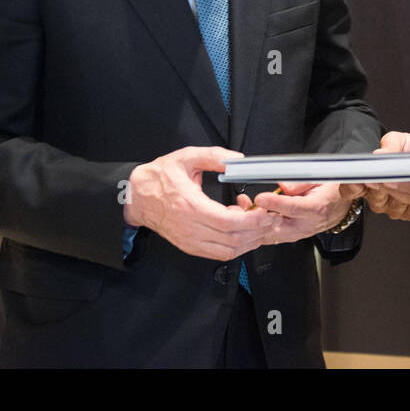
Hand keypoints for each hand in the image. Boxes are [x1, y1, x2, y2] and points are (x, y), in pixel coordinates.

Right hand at [124, 146, 279, 260]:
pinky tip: (243, 231)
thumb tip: (238, 159)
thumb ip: (214, 156)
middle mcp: (190, 228)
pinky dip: (236, 246)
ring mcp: (190, 240)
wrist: (138, 197)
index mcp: (190, 205)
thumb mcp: (186, 157)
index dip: (252, 221)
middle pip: (232, 240)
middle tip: (271, 217)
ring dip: (250, 241)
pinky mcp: (190, 246)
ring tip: (259, 224)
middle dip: (258, 231)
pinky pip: (219, 254)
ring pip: (228, 251)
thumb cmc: (160, 177)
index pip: (228, 223)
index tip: (267, 212)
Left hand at [251, 182, 352, 243]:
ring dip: (255, 228)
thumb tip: (283, 186)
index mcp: (317, 208)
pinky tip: (247, 224)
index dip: (275, 204)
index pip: (293, 208)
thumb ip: (301, 182)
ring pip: (272, 236)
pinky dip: (258, 233)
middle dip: (258, 220)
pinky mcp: (292, 237)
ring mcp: (299, 233)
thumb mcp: (321, 178)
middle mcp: (307, 225)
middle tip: (243, 209)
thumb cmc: (332, 190)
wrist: (342, 204)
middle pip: (279, 227)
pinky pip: (272, 238)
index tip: (261, 198)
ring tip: (241, 214)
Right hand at [343, 131, 409, 221]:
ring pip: (393, 207)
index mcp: (369, 177)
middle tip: (394, 176)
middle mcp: (377, 195)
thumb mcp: (400, 140)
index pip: (349, 189)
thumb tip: (379, 154)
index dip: (352, 187)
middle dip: (386, 187)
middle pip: (374, 199)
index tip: (359, 181)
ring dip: (406, 194)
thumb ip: (389, 145)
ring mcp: (393, 207)